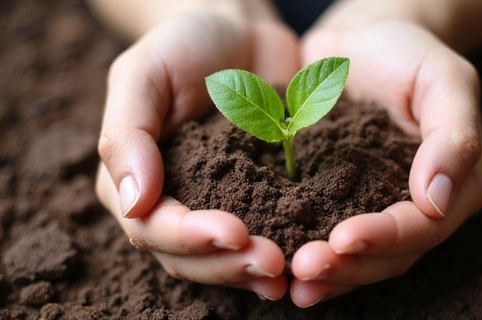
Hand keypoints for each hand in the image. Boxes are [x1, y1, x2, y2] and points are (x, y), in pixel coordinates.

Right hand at [95, 13, 299, 299]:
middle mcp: (171, 203)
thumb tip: (133, 204)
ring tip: (287, 272)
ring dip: (252, 270)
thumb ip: (127, 135)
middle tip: (272, 262)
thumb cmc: (183, 46)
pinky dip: (280, 250)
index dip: (190, 238)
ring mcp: (215, 205)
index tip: (235, 233)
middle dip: (228, 265)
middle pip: (189, 257)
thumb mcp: (143, 73)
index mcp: (134, 181)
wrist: (238, 34)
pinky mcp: (255, 199)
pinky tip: (302, 262)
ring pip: (223, 259)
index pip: (153, 227)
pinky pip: (262, 235)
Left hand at [289, 21, 481, 306]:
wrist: (362, 43)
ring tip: (293, 283)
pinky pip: (327, 236)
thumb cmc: (407, 53)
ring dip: (328, 273)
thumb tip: (436, 200)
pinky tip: (283, 269)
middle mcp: (418, 208)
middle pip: (390, 255)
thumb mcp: (443, 78)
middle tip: (305, 269)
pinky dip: (308, 252)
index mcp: (454, 186)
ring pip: (360, 257)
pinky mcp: (339, 201)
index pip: (424, 226)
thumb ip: (454, 134)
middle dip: (349, 267)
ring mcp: (377, 207)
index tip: (342, 239)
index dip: (386, 238)